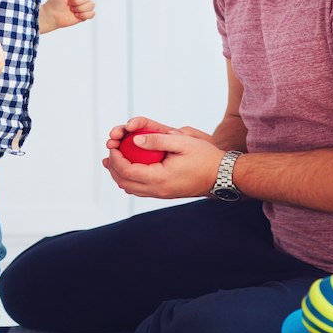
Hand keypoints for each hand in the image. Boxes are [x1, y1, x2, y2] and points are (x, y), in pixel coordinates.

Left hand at [40, 0, 94, 33]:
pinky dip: (84, 15)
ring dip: (80, 8)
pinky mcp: (84, 15)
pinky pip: (92, 14)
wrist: (52, 16)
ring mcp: (84, 7)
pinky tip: (76, 15)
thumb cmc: (55, 3)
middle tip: (68, 3)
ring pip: (91, 5)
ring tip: (72, 10)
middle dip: (77, 1)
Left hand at [103, 118, 221, 198]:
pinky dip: (130, 179)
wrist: (222, 176)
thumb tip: (135, 138)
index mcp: (160, 177)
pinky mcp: (165, 194)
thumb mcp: (183, 141)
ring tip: (113, 160)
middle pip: (124, 183)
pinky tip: (130, 168)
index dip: (116, 158)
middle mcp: (158, 190)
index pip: (127, 171)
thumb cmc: (205, 157)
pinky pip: (140, 190)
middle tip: (110, 151)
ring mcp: (161, 194)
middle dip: (113, 167)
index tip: (114, 144)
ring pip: (131, 189)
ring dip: (119, 175)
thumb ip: (158, 139)